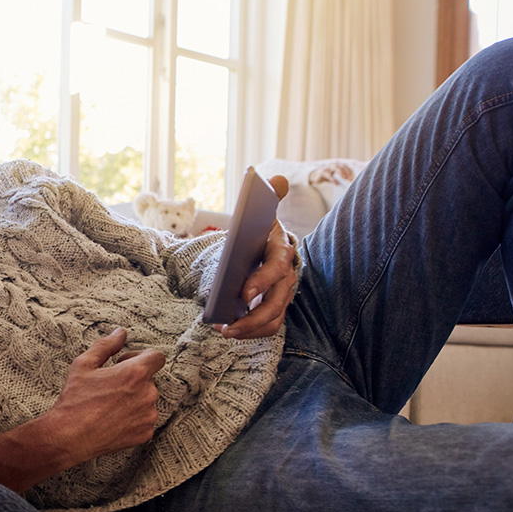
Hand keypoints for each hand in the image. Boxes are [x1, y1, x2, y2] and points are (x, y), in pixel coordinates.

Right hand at [0, 328, 164, 492]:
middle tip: (108, 387)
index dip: (141, 356)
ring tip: (108, 405)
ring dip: (133, 398)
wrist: (70, 436)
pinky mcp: (145, 433)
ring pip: (147, 400)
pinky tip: (112, 419)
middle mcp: (148, 394)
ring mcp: (148, 415)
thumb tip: (121, 332)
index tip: (124, 363)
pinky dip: (132, 417)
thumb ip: (106, 345)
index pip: (157, 356)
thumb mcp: (84, 364)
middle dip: (132, 380)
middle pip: (149, 379)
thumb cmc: (75, 399)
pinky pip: (144, 419)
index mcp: (135, 373)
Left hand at [218, 174, 296, 338]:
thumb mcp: (261, 209)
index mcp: (281, 251)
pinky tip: (228, 330)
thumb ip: (269, 193)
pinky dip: (250, 331)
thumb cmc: (258, 228)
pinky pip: (267, 325)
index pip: (276, 268)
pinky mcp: (274, 306)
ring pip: (272, 319)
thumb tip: (275, 180)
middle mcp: (287, 275)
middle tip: (227, 326)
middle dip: (252, 318)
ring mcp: (282, 293)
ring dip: (250, 329)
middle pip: (276, 303)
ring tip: (225, 331)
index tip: (243, 293)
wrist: (261, 243)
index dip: (262, 281)